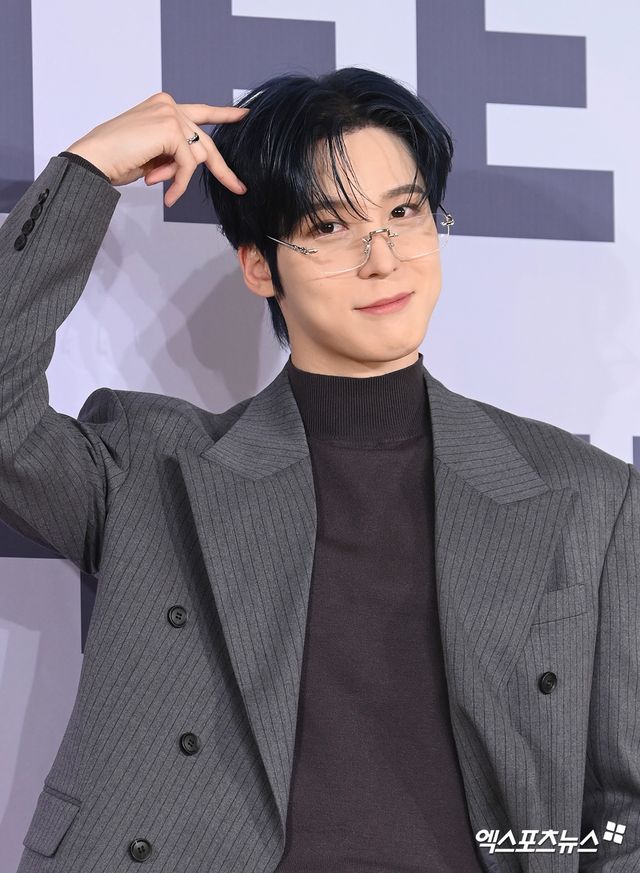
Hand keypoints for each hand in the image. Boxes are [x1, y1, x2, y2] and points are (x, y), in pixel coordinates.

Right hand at [64, 92, 248, 206]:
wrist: (95, 159)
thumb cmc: (117, 159)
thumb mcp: (154, 154)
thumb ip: (175, 152)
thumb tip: (193, 164)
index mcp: (164, 107)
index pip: (201, 111)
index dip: (224, 115)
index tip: (243, 115)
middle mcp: (169, 105)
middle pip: (205, 142)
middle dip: (221, 169)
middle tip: (239, 187)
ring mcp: (170, 113)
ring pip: (197, 156)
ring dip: (180, 178)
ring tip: (155, 182)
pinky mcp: (170, 128)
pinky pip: (188, 165)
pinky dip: (179, 183)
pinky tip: (167, 193)